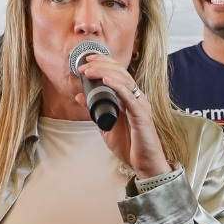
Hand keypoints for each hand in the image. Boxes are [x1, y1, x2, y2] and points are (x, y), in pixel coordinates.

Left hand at [74, 51, 170, 179]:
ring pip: (124, 80)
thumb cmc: (130, 145)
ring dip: (104, 72)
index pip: (118, 73)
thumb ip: (94, 109)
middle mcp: (136, 98)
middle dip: (101, 65)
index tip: (87, 60)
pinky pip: (128, 96)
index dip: (104, 62)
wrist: (144, 163)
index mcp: (128, 98)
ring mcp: (140, 105)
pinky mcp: (141, 115)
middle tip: (83, 66)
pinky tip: (106, 80)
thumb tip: (79, 95)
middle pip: (120, 72)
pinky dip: (116, 86)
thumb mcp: (104, 124)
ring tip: (89, 71)